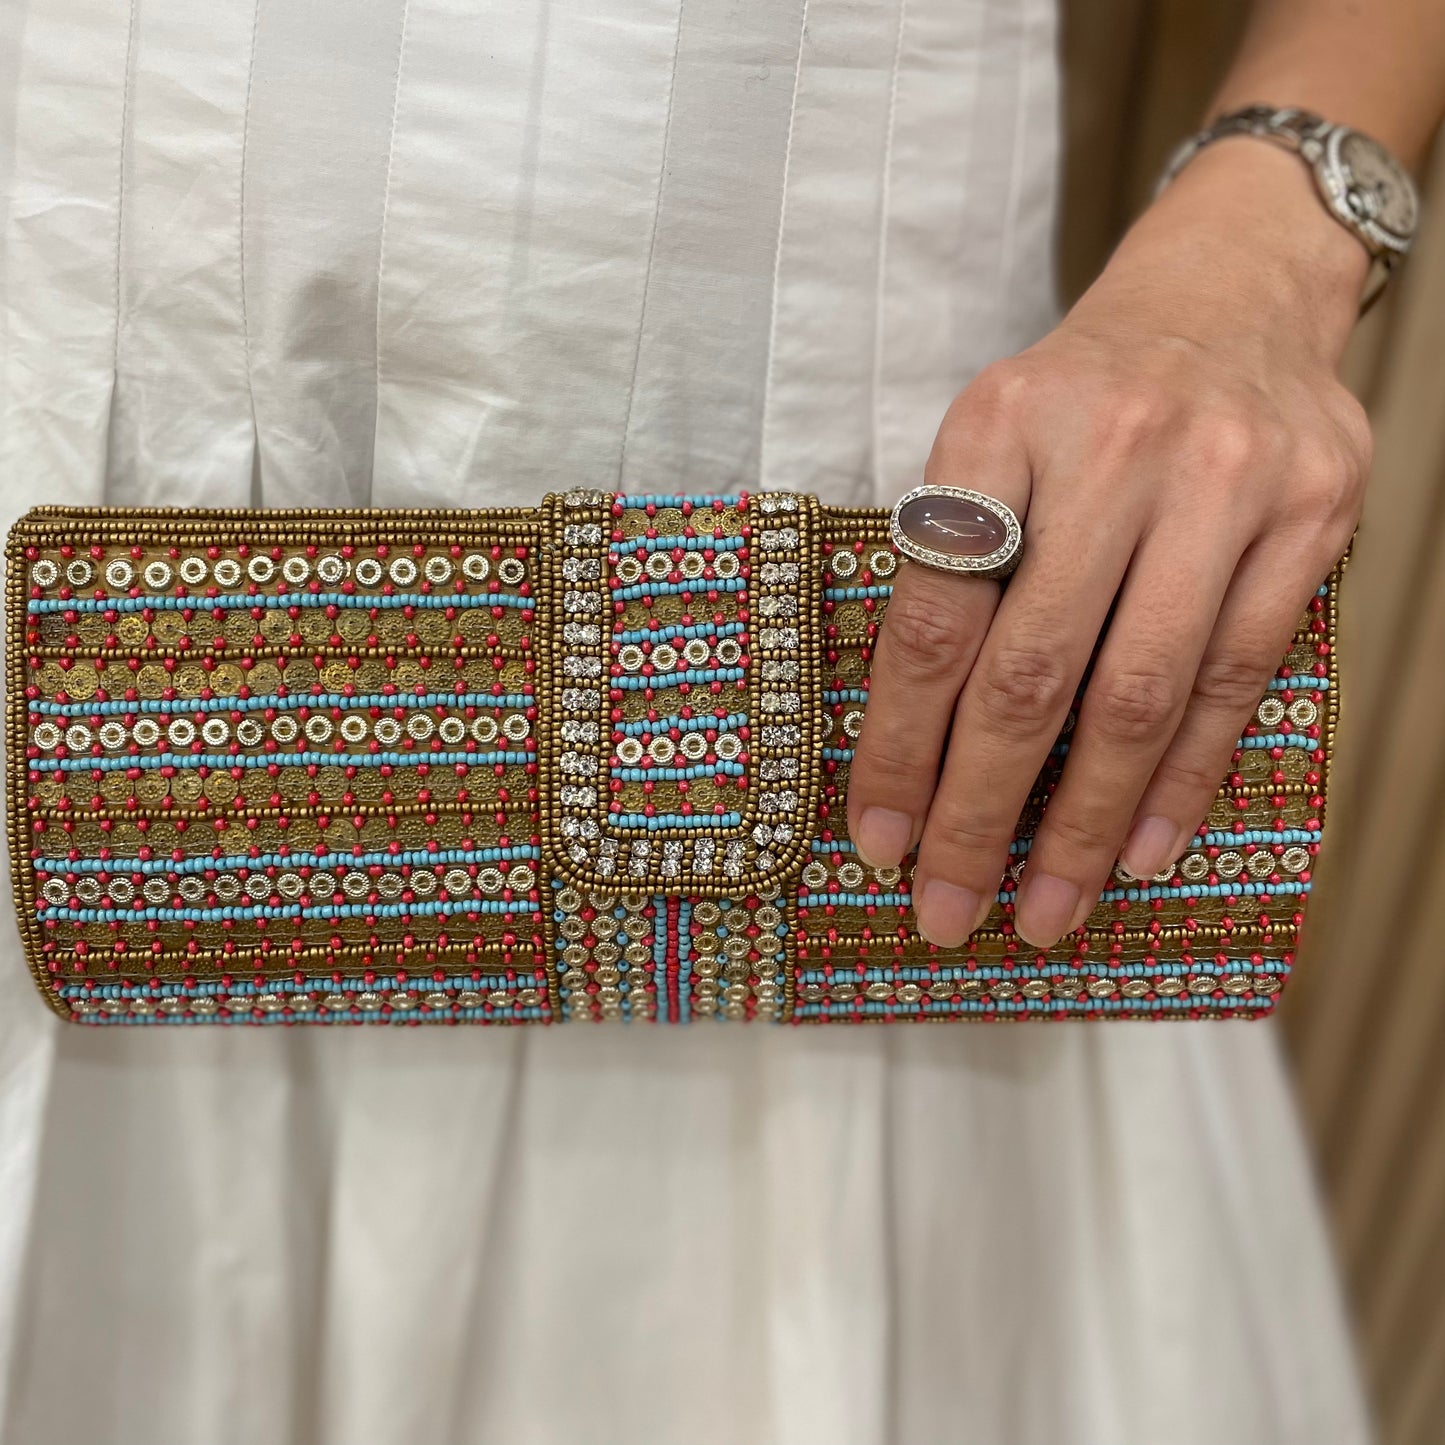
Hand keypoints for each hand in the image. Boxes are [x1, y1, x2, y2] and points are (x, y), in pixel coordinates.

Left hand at [846, 141, 1372, 948]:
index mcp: (999, 426)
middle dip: (981, 814)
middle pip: (1030, 674)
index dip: (899, 747)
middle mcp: (1113, 450)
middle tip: (948, 910)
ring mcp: (1225, 483)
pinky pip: (1236, 678)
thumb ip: (954, 568)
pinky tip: (1141, 851)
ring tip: (1046, 909)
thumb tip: (910, 748)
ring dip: (1086, 825)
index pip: (934, 622)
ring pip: (1139, 696)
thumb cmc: (1082, 397)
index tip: (878, 840)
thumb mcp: (990, 441)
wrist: (1234, 292)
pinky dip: (1182, 779)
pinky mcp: (1311, 517)